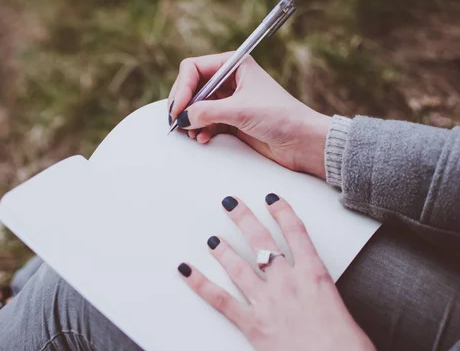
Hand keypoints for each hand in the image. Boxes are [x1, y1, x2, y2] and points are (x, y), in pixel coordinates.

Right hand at [167, 53, 331, 177]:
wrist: (302, 142)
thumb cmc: (281, 117)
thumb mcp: (240, 110)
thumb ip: (207, 112)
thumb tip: (182, 117)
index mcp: (234, 65)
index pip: (194, 68)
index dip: (182, 87)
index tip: (179, 108)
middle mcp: (230, 80)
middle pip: (192, 87)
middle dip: (183, 105)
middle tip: (177, 121)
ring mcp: (229, 101)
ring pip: (196, 106)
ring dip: (191, 120)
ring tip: (192, 133)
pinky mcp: (231, 120)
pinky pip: (205, 121)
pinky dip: (200, 129)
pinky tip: (203, 137)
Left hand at [177, 194, 374, 350]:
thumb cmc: (347, 348)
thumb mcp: (343, 312)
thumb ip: (324, 298)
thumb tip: (317, 299)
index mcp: (315, 276)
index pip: (297, 234)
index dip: (282, 213)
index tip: (272, 200)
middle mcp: (288, 283)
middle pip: (262, 242)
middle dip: (244, 219)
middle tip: (231, 204)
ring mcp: (267, 302)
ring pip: (239, 266)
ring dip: (223, 249)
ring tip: (212, 238)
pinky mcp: (252, 324)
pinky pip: (220, 299)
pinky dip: (200, 284)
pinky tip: (187, 271)